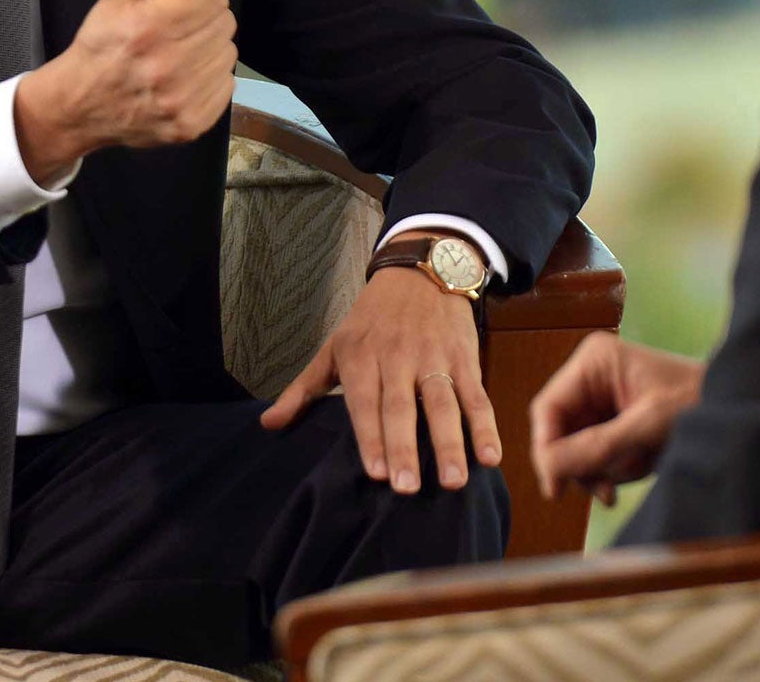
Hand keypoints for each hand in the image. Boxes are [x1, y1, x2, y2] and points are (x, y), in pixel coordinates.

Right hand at [14, 0, 236, 178]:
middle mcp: (166, 65)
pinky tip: (186, 78)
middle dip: (209, 20)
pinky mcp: (189, 125)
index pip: (214, 0)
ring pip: (228, 55)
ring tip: (182, 54)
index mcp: (148, 27)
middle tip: (183, 30)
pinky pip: (227, 86)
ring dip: (211, 49)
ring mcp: (179, 100)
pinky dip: (211, 79)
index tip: (190, 3)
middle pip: (225, 26)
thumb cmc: (102, 44)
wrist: (81, 104)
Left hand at [260, 264, 497, 495]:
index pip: (365, 402)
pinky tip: (491, 457)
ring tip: (454, 481)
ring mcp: (434, 358)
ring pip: (443, 404)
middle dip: (405, 448)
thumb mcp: (334, 346)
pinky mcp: (464, 358)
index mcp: (362, 356)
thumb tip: (268, 425)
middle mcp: (397, 358)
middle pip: (402, 408)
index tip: (375, 473)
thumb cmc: (371, 318)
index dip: (370, 437)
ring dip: (450, 444)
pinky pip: (477, 396)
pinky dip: (486, 426)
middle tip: (408, 488)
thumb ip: (304, 389)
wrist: (420, 270)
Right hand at [529, 331, 704, 506]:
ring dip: (600, 469)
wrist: (735, 409)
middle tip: (606, 490)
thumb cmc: (698, 403)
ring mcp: (602, 400)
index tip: (555, 488)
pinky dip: (611, 470)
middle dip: (582, 463)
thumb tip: (548, 469)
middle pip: (560, 432)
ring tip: (631, 474)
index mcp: (594, 361)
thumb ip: (596, 447)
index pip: (549, 409)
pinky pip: (595, 454)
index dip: (546, 449)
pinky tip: (632, 473)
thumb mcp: (646, 427)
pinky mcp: (614, 421)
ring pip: (575, 448)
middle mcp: (592, 377)